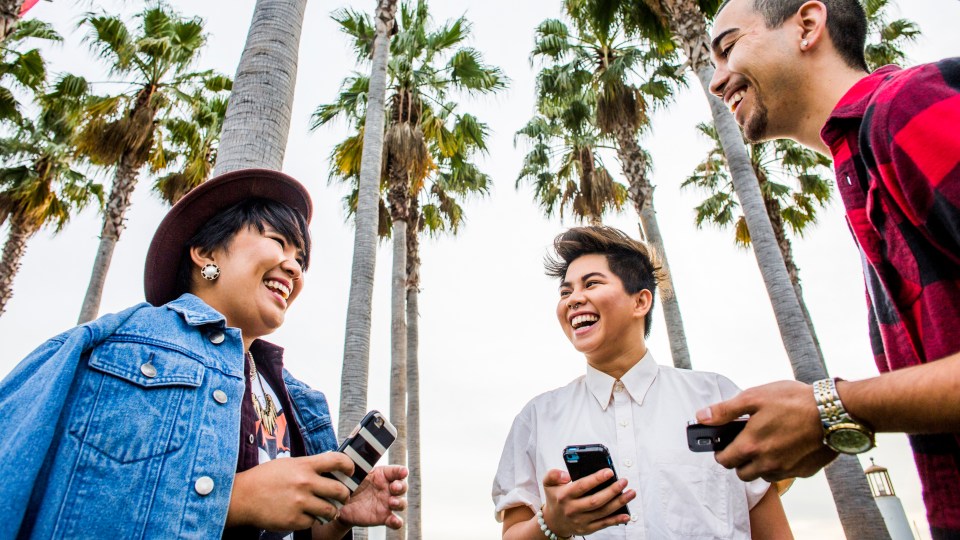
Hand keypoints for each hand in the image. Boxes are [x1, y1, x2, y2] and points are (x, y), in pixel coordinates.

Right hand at [226, 452, 353, 530]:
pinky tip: (305, 515)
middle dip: (344, 494)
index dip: (349, 466)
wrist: (243, 497)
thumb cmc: (264, 479)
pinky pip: (314, 522)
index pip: (337, 460)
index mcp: (304, 466)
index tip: (350, 471)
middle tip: (342, 496)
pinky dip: (312, 520)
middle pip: (340, 490)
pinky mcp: (294, 519)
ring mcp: (300, 502)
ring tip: (326, 509)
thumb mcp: (288, 464)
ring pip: (331, 510)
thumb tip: (328, 468)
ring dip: (331, 510)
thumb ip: (309, 466)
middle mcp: (305, 483)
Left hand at [337, 465, 407, 528]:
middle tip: (394, 487)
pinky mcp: (384, 517)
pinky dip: (397, 522)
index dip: (402, 471)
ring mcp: (387, 503)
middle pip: (403, 486)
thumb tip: (347, 457)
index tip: (403, 472)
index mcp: (382, 475)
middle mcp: (388, 489)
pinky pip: (395, 521)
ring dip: (400, 502)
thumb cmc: (349, 485)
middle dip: (401, 486)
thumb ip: (355, 466)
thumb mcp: (351, 474)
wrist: (341, 505)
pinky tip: (394, 521)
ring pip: (402, 503)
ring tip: (392, 503)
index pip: (396, 471)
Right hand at [540, 468, 634, 536]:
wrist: (553, 521)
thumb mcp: (548, 483)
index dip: (596, 479)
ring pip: (603, 512)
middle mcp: (573, 509)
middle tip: (623, 481)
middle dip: (612, 491)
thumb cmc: (555, 498)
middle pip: (595, 500)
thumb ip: (553, 474)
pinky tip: (626, 514)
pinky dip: (616, 520)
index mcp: (564, 495)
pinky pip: (604, 524)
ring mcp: (581, 520)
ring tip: (631, 493)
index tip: (609, 472)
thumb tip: (566, 474)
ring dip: (619, 503)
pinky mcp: (587, 529)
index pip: (582, 486)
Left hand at [696, 380, 837, 481]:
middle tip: (745, 443)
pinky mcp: (803, 471)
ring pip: (763, 475)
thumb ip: (725, 410)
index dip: (720, 452)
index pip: (724, 461)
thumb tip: (702, 416)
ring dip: (759, 465)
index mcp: (751, 445)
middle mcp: (767, 463)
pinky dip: (780, 464)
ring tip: (766, 443)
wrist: (834, 412)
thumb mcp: (754, 397)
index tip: (722, 445)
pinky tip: (785, 446)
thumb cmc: (795, 401)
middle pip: (742, 473)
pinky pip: (784, 473)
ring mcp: (786, 469)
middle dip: (739, 461)